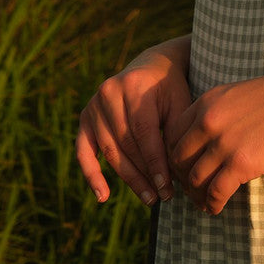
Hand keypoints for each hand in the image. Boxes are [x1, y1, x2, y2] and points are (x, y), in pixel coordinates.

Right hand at [76, 36, 192, 206]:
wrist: (153, 65)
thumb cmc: (171, 88)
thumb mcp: (180, 102)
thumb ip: (175, 132)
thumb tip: (172, 175)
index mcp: (134, 85)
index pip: (144, 133)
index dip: (155, 163)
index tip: (168, 188)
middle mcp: (108, 93)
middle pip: (125, 144)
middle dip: (144, 174)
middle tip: (160, 198)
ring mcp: (93, 105)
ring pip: (109, 151)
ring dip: (128, 179)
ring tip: (148, 198)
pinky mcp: (84, 117)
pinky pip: (83, 151)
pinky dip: (91, 174)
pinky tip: (103, 196)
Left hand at [167, 60, 263, 215]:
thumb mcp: (240, 95)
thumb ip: (219, 113)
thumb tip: (208, 138)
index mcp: (208, 102)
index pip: (173, 134)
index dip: (175, 155)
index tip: (185, 167)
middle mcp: (209, 121)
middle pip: (178, 159)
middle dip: (182, 177)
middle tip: (192, 189)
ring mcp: (224, 143)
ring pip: (194, 179)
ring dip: (196, 195)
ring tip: (204, 202)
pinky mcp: (242, 164)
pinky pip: (215, 192)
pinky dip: (212, 204)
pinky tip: (217, 208)